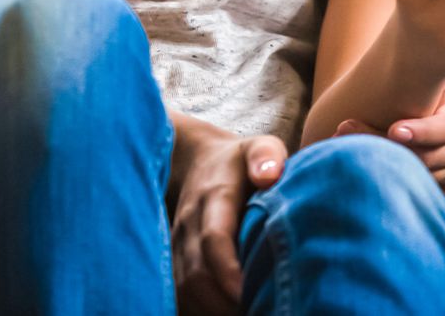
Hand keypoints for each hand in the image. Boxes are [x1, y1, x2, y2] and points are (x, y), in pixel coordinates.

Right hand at [168, 116, 284, 315]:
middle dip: (221, 304)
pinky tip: (226, 314)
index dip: (226, 270)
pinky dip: (200, 310)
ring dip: (211, 311)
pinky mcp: (174, 258)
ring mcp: (178, 243)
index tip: (246, 294)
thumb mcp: (259, 146)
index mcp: (214, 197)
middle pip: (196, 274)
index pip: (214, 238)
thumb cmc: (239, 160)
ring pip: (184, 289)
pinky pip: (179, 293)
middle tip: (256, 313)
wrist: (196, 161)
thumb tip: (270, 174)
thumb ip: (266, 155)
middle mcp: (190, 224)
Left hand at [336, 75, 444, 201]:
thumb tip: (397, 65)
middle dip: (386, 149)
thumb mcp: (433, 79)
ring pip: (422, 179)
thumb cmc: (430, 91)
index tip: (394, 131)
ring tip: (350, 156)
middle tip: (347, 136)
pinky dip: (402, 189)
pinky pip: (427, 197)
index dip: (419, 132)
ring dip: (387, 170)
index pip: (443, 128)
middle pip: (426, 158)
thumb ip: (418, 77)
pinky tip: (376, 179)